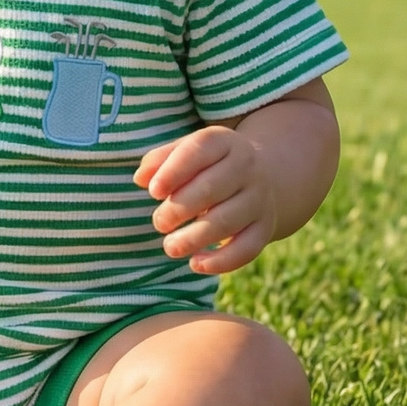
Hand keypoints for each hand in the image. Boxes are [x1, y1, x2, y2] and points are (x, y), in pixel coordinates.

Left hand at [135, 126, 278, 275]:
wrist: (265, 176)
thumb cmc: (208, 165)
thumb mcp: (187, 150)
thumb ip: (159, 160)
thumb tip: (141, 179)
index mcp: (223, 141)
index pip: (198, 150)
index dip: (173, 171)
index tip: (152, 191)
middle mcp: (246, 167)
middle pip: (211, 188)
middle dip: (178, 208)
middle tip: (159, 222)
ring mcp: (259, 198)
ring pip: (227, 221)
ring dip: (194, 238)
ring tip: (170, 246)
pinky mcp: (265, 228)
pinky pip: (247, 248)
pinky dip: (221, 261)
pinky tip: (195, 264)